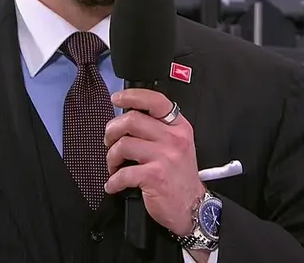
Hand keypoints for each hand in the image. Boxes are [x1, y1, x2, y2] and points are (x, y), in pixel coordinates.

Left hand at [104, 89, 205, 236]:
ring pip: (124, 144)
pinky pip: (123, 173)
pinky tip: (114, 185)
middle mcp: (174, 139)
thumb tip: (127, 120)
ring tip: (114, 166)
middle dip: (112, 130)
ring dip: (111, 157)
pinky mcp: (154, 176)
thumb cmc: (180, 176)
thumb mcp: (178, 145)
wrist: (193, 207)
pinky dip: (113, 181)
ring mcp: (165, 157)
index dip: (132, 96)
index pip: (156, 101)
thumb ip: (158, 129)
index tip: (117, 98)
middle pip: (132, 120)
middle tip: (110, 142)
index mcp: (179, 127)